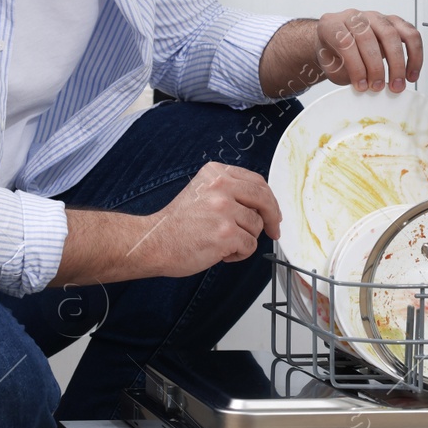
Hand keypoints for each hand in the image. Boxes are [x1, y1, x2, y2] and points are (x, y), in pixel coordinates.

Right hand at [138, 162, 281, 276]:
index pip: (256, 182)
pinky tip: (221, 253)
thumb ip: (229, 191)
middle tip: (273, 230)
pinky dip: (239, 254)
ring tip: (223, 243)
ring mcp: (224, 210)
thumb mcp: (202, 192)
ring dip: (245, 239)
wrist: (154, 242)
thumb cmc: (177, 224)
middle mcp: (221, 187)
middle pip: (264, 200)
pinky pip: (249, 246)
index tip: (272, 213)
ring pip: (256, 226)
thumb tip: (262, 205)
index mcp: (216, 173)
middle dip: (272, 218)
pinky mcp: (225, 233)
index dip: (269, 200)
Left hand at [314, 10, 423, 92]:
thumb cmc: (334, 55)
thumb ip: (346, 74)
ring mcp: (375, 17)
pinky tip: (412, 72)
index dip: (355, 66)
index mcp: (332, 25)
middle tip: (379, 87)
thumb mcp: (331, 68)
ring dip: (398, 62)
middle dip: (376, 67)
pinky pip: (410, 34)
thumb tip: (366, 86)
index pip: (345, 42)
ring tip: (399, 83)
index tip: (361, 85)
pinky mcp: (393, 21)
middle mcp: (354, 16)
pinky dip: (414, 55)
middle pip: (368, 37)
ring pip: (391, 33)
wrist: (336, 44)